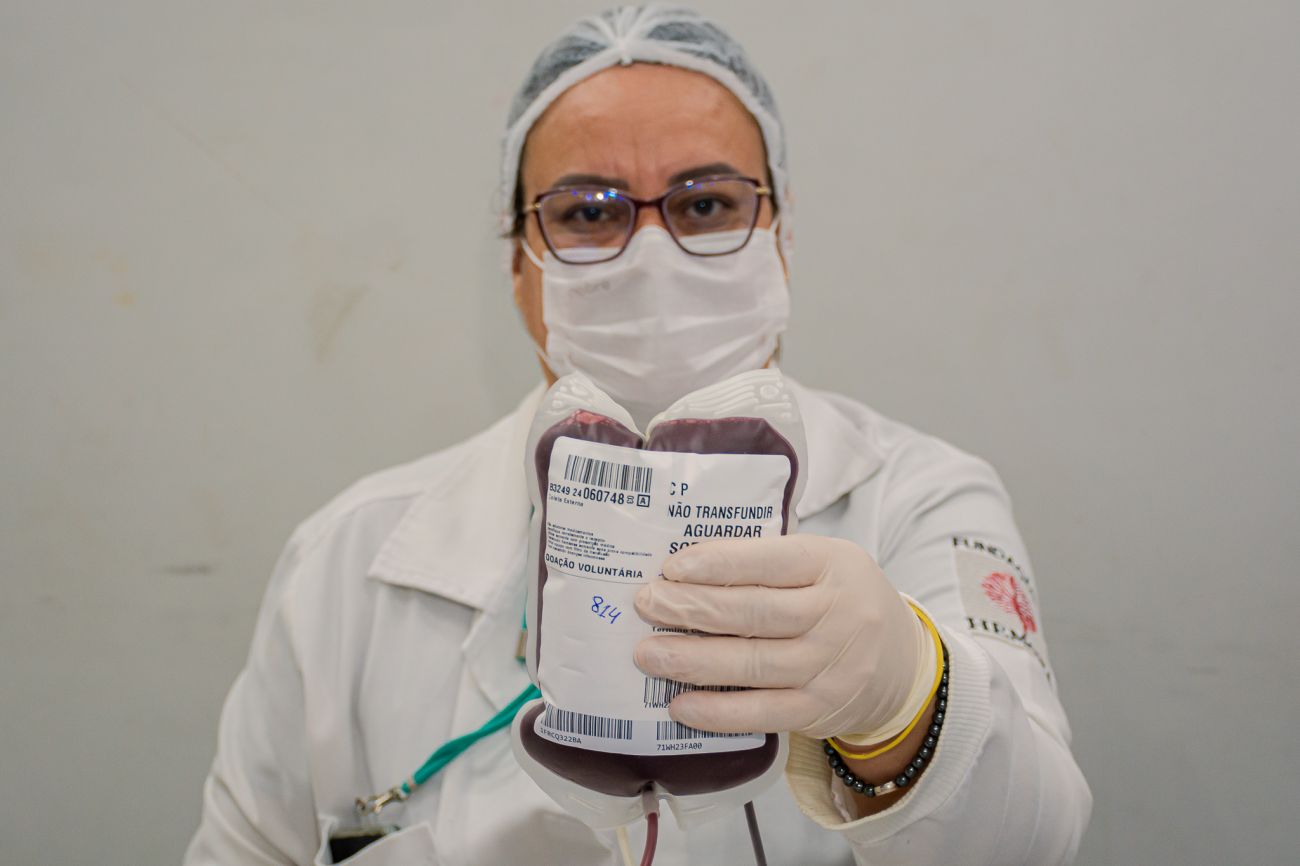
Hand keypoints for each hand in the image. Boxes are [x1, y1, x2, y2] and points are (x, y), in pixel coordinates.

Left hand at [632, 534, 924, 738]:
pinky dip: (717, 711)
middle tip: (646, 605)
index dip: (719, 564)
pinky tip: (680, 704)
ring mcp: (829, 666)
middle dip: (692, 609)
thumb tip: (687, 566)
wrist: (903, 666)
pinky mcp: (819, 710)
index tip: (672, 568)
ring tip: (648, 654)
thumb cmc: (844, 602)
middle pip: (754, 613)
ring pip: (752, 664)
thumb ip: (767, 562)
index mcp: (833, 565)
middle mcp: (836, 614)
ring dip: (693, 660)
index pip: (770, 560)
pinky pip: (761, 713)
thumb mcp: (823, 564)